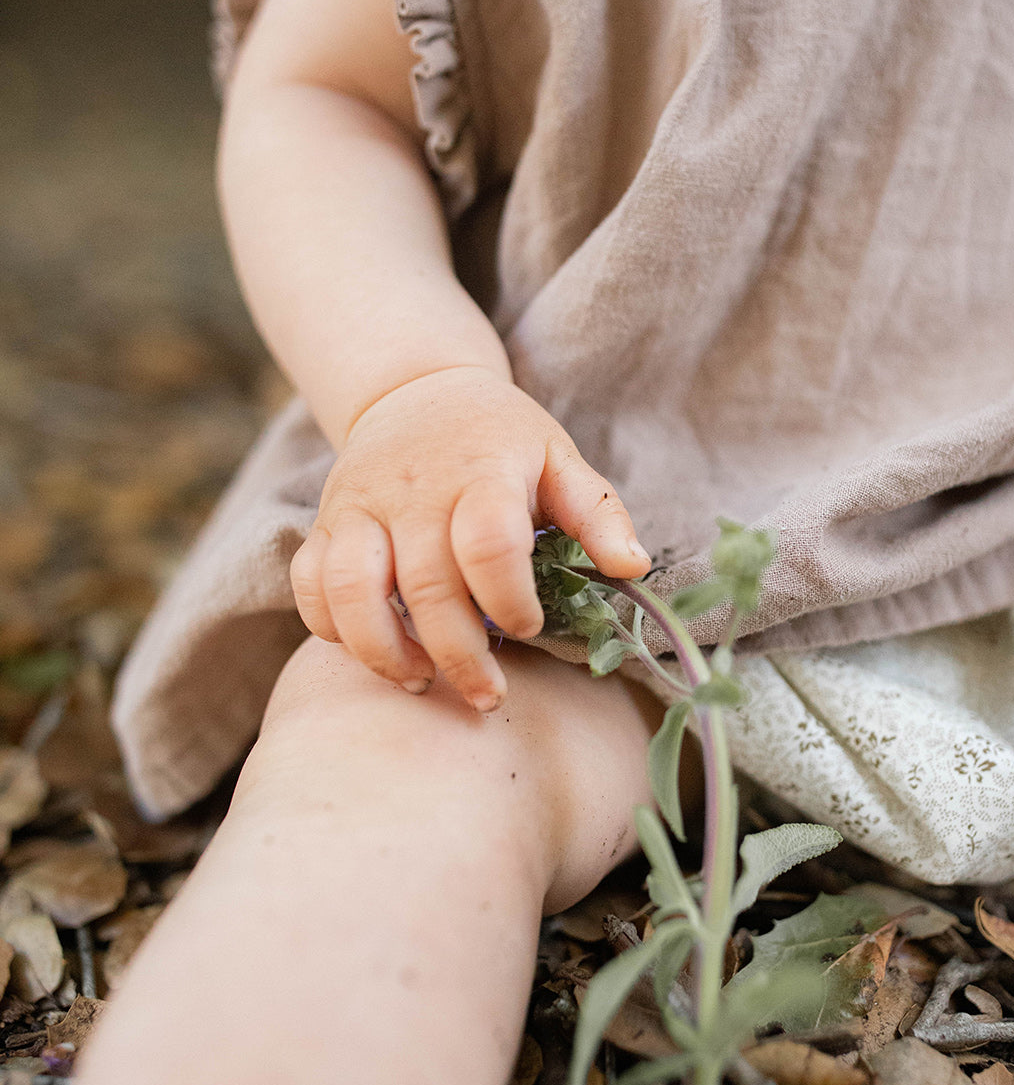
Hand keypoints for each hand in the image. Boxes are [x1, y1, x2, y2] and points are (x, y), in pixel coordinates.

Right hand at [289, 367, 651, 711]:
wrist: (417, 389)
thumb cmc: (501, 438)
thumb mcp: (558, 458)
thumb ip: (598, 513)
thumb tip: (634, 568)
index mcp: (482, 470)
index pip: (489, 543)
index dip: (510, 600)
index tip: (531, 628)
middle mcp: (413, 489)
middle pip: (426, 584)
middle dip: (459, 655)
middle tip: (488, 695)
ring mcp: (360, 505)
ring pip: (351, 590)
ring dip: (383, 651)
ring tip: (422, 679)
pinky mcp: (324, 522)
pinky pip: (309, 585)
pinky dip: (330, 629)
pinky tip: (374, 649)